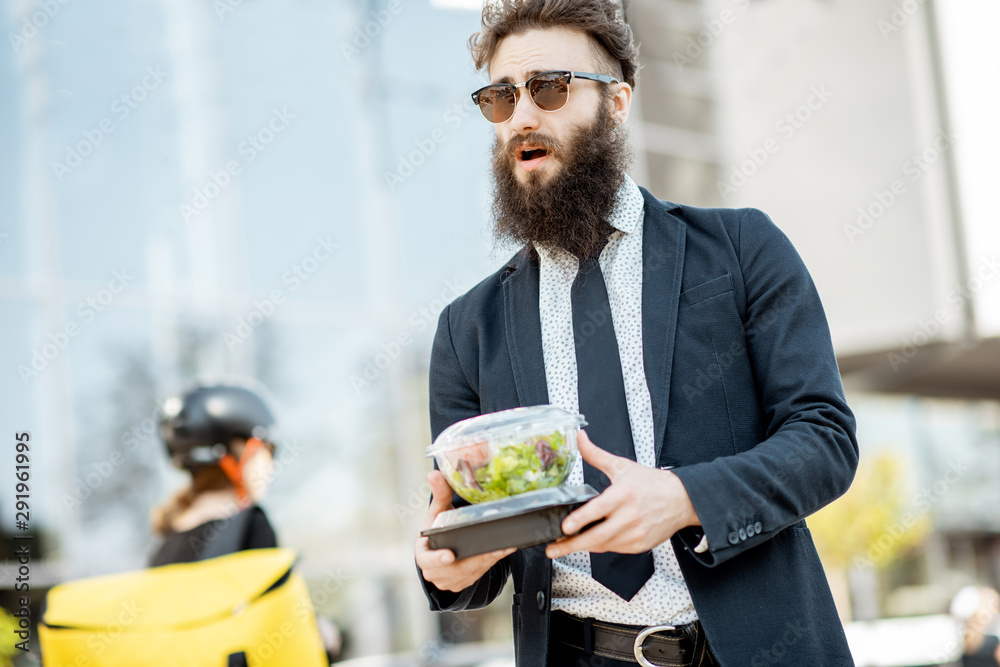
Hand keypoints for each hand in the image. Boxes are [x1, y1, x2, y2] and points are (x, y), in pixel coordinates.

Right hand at [414, 469, 515, 592]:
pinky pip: (479, 574)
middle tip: (493, 548)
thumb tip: (434, 473)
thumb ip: (439, 494)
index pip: (427, 559)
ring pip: (470, 572)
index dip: (437, 559)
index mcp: (423, 554)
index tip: (450, 555)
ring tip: (504, 546)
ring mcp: (449, 581)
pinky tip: (504, 550)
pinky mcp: (464, 583)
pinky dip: (491, 562)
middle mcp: (434, 571)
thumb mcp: (437, 512)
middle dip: (475, 559)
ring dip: (488, 560)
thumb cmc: (437, 528)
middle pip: (455, 569)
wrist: (440, 548)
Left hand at [545, 430, 699, 558]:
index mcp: (624, 494)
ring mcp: (636, 533)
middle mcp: (630, 515)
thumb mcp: (622, 465)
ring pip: (604, 545)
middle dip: (573, 544)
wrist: (681, 499)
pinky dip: (601, 546)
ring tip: (566, 545)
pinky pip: (614, 549)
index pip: (598, 509)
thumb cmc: (651, 483)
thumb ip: (595, 454)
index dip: (580, 519)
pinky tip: (591, 541)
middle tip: (554, 547)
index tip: (565, 527)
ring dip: (584, 546)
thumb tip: (579, 438)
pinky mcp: (640, 545)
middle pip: (597, 535)